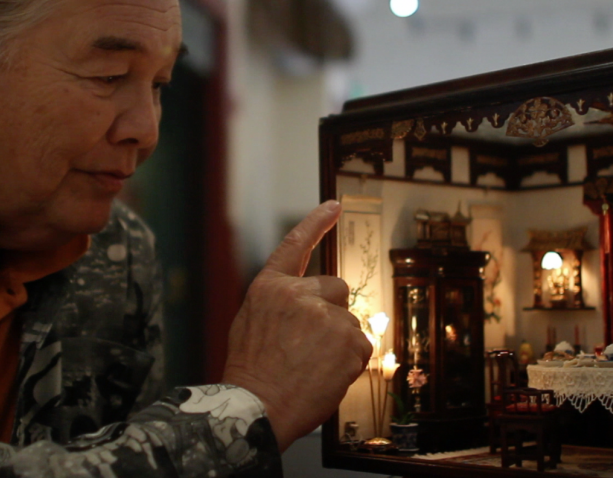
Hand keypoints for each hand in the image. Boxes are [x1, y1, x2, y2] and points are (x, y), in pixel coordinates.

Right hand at [221, 200, 372, 451]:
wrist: (257, 406)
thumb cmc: (252, 374)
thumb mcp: (251, 325)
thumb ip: (281, 306)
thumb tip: (308, 306)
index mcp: (270, 288)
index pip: (295, 246)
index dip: (315, 224)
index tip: (334, 206)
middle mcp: (299, 294)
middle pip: (336, 289)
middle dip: (332, 313)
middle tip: (313, 345)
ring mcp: (325, 315)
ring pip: (349, 323)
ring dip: (339, 344)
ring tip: (312, 367)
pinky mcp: (348, 338)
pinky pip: (361, 347)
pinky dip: (350, 363)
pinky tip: (326, 375)